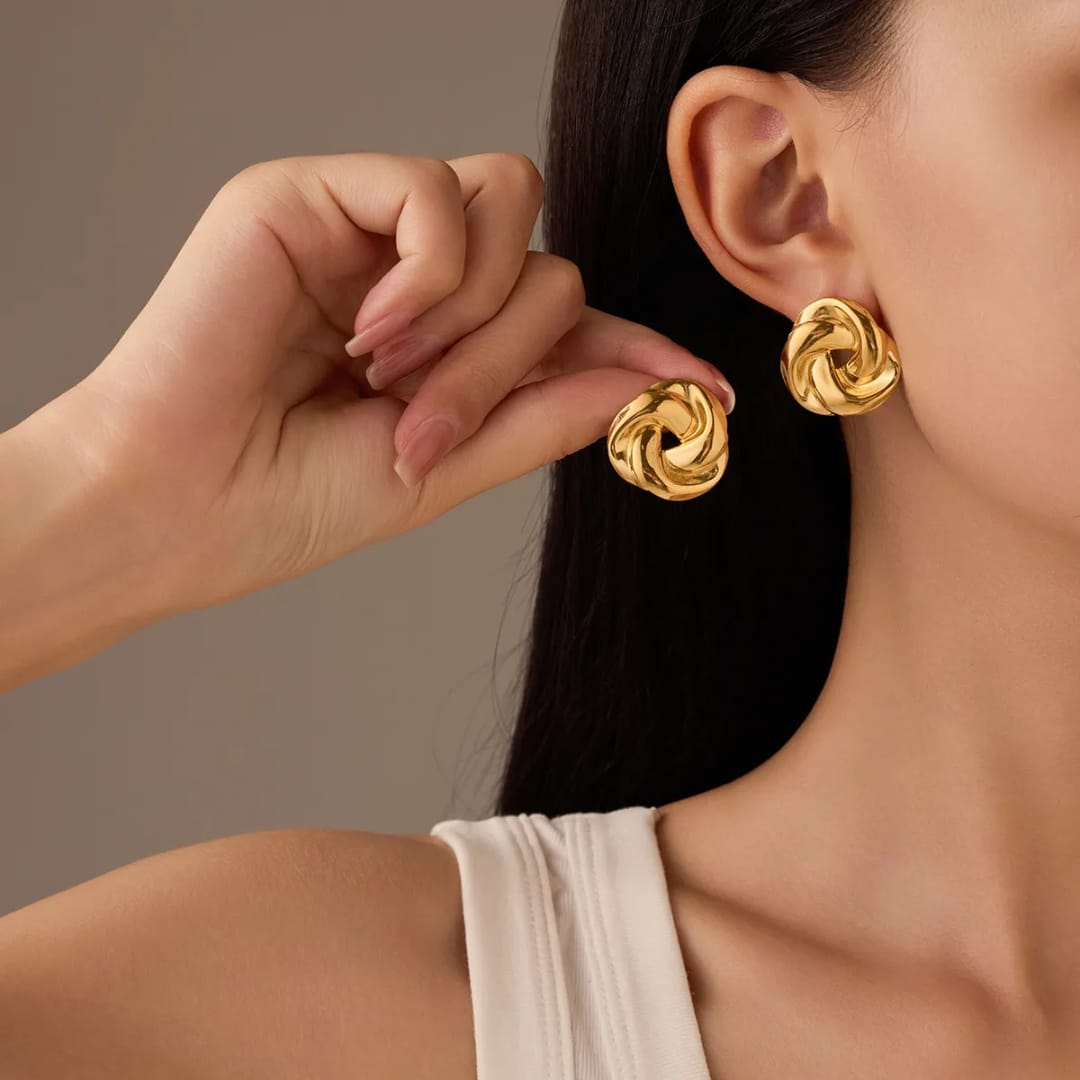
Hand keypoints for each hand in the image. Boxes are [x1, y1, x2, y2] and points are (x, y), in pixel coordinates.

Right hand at [66, 151, 734, 618]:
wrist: (177, 507)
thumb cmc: (288, 500)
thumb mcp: (444, 467)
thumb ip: (544, 414)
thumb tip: (648, 382)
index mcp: (443, 341)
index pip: (566, 316)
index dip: (637, 345)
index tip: (708, 392)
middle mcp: (414, 277)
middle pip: (550, 260)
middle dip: (515, 354)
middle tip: (427, 421)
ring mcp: (364, 230)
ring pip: (510, 208)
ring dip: (472, 315)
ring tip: (385, 372)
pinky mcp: (310, 193)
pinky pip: (433, 192)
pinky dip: (425, 271)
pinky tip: (366, 328)